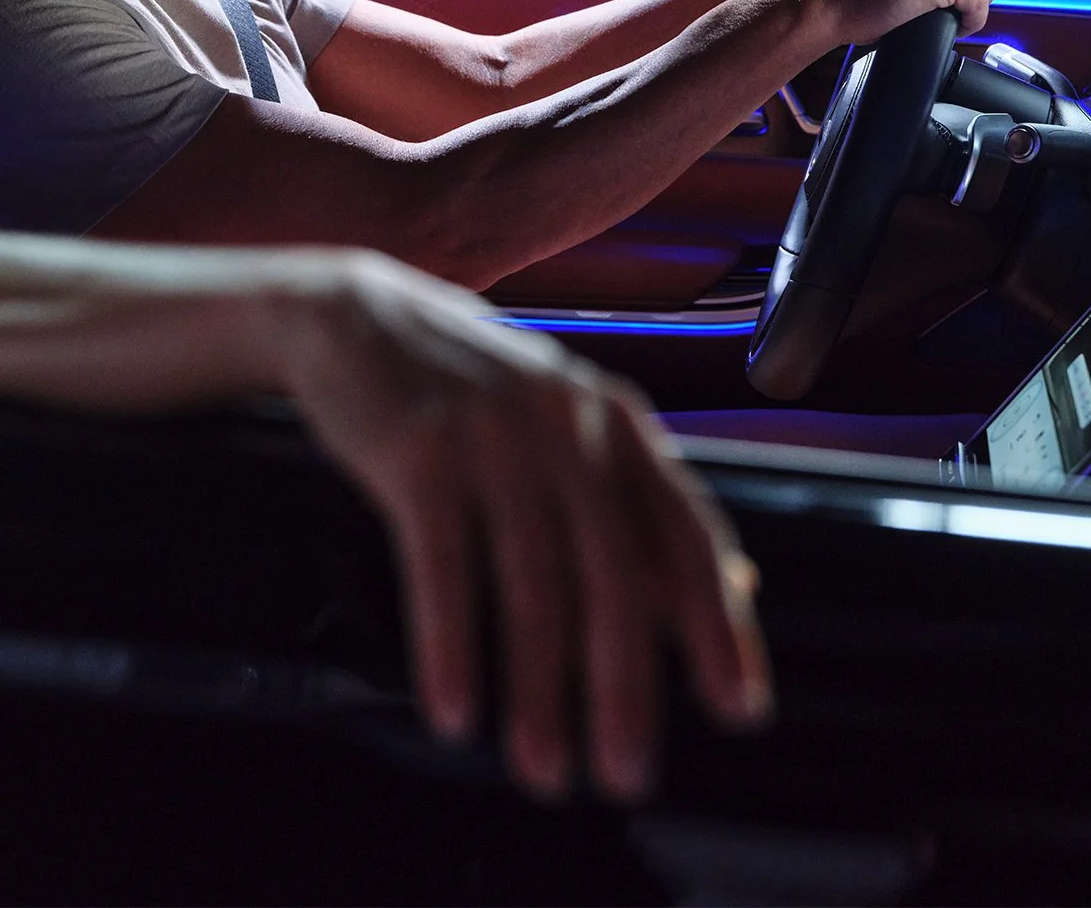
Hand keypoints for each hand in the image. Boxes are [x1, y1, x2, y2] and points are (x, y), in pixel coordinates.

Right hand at [275, 253, 772, 801]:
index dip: (720, 625)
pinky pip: (443, 570)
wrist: (351, 318)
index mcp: (614, 420)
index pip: (689, 532)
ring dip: (538, 688)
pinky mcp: (420, 451)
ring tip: (541, 767)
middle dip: (624, 685)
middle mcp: (566, 423)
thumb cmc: (464, 390)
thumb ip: (641, 500)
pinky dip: (450, 649)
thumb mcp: (562, 425)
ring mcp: (492, 434)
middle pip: (613, 572)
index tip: (739, 709)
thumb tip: (734, 587)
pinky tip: (454, 710)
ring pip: (531, 583)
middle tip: (623, 773)